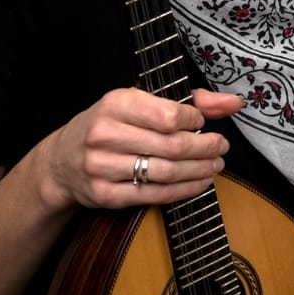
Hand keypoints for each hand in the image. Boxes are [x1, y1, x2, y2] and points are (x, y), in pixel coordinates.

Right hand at [40, 86, 242, 212]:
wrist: (62, 161)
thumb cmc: (110, 126)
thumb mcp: (139, 101)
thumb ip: (188, 99)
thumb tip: (232, 102)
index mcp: (115, 103)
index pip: (168, 115)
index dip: (195, 121)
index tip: (204, 124)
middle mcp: (105, 133)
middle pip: (171, 146)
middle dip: (205, 148)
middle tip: (220, 147)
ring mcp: (102, 166)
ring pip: (165, 172)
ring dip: (199, 171)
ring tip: (215, 165)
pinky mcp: (105, 195)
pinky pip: (153, 195)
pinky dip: (183, 191)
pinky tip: (198, 183)